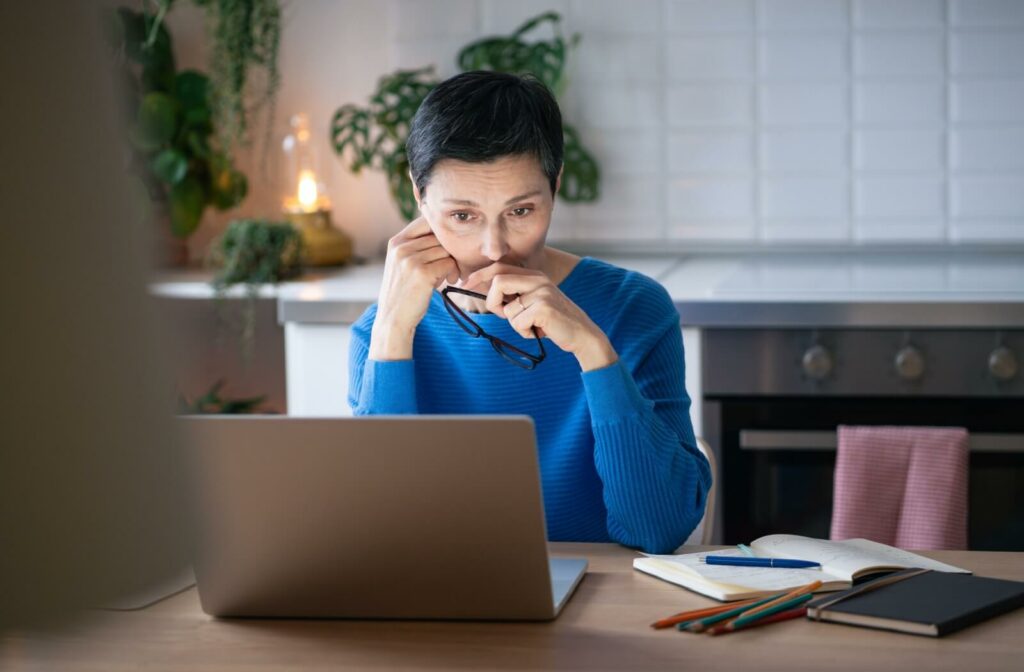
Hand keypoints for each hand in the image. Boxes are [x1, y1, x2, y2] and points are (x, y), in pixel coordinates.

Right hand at [370, 217, 457, 359]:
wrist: (393, 319)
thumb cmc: (403, 292)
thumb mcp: (402, 264)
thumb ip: (416, 246)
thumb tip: (445, 230)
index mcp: (396, 242)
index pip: (426, 221)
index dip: (442, 231)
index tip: (448, 246)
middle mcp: (401, 248)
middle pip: (439, 236)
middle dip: (449, 251)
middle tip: (450, 267)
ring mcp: (410, 260)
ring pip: (446, 250)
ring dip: (453, 263)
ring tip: (448, 276)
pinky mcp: (422, 273)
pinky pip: (449, 264)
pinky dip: (453, 273)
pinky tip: (448, 282)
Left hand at [464, 263, 617, 371]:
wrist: (582, 335)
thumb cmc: (554, 322)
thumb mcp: (534, 303)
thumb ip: (515, 295)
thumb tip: (488, 294)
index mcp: (534, 275)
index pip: (499, 268)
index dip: (479, 275)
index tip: (464, 284)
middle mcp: (538, 280)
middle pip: (498, 282)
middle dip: (493, 302)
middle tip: (503, 315)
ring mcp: (542, 292)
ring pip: (507, 309)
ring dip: (515, 324)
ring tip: (532, 326)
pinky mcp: (544, 308)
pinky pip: (517, 322)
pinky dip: (524, 332)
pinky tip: (539, 332)